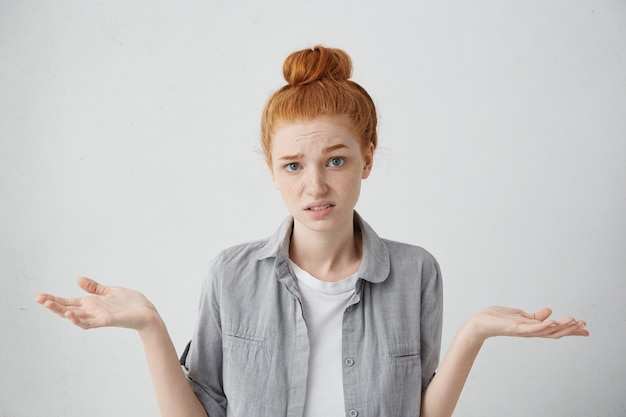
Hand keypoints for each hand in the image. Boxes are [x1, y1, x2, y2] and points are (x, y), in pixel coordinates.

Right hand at [35, 277, 158, 330]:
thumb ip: (94, 288)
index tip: (39, 296)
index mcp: (92, 304)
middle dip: (52, 305)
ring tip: (48, 304)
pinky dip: (78, 320)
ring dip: (61, 311)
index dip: (55, 299)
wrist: (147, 312)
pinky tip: (69, 314)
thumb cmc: (131, 303)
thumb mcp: (110, 291)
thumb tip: (77, 279)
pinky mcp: (107, 320)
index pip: (69, 302)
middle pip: (68, 309)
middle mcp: (92, 311)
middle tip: (37, 299)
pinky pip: (90, 322)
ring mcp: (98, 317)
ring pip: (75, 317)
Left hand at [467, 306, 588, 341]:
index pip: (555, 330)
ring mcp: (522, 330)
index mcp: (532, 328)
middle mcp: (529, 331)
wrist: (479, 324)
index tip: (585, 328)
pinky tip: (552, 321)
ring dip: (560, 326)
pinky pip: (531, 328)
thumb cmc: (497, 319)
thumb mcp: (519, 315)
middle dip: (570, 330)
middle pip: (554, 332)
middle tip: (585, 327)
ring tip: (574, 321)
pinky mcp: (514, 328)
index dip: (570, 329)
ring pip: (545, 330)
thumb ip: (535, 316)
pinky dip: (542, 325)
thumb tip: (550, 311)